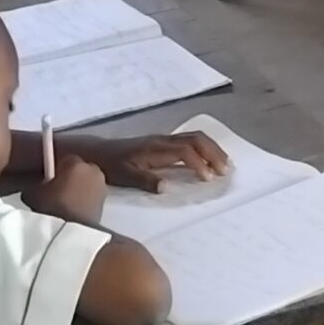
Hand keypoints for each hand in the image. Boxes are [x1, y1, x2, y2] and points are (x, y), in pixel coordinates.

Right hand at [26, 159, 106, 226]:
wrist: (71, 230)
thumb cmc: (52, 207)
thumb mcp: (33, 194)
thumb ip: (38, 185)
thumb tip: (40, 188)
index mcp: (75, 163)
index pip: (65, 159)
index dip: (56, 170)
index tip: (49, 180)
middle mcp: (93, 170)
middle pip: (80, 169)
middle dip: (71, 177)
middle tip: (57, 191)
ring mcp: (102, 185)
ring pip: (88, 182)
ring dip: (80, 188)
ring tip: (66, 203)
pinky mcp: (106, 200)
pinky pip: (93, 195)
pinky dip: (86, 199)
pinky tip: (75, 210)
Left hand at [74, 130, 230, 192]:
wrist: (97, 152)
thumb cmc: (110, 166)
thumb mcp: (125, 176)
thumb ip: (146, 181)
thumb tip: (168, 187)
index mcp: (156, 148)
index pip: (185, 151)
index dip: (199, 163)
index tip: (209, 178)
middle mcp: (163, 140)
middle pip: (196, 139)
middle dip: (213, 153)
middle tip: (226, 170)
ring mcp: (164, 139)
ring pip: (195, 137)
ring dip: (212, 149)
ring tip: (225, 163)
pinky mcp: (164, 142)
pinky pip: (190, 139)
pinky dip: (205, 147)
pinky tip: (209, 157)